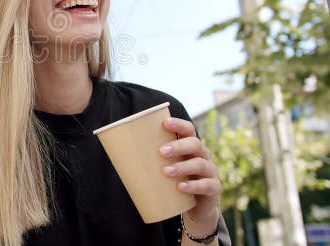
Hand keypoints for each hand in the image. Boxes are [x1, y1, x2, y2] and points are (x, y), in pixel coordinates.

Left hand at [159, 117, 220, 234]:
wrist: (196, 207)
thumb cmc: (175, 182)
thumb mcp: (164, 168)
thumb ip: (149, 159)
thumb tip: (114, 151)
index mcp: (190, 147)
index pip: (189, 130)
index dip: (179, 124)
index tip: (164, 123)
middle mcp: (204, 156)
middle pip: (195, 144)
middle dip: (178, 146)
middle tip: (161, 152)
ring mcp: (211, 172)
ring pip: (200, 164)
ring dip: (183, 166)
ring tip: (166, 172)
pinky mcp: (214, 189)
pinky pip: (207, 185)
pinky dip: (194, 186)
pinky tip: (181, 187)